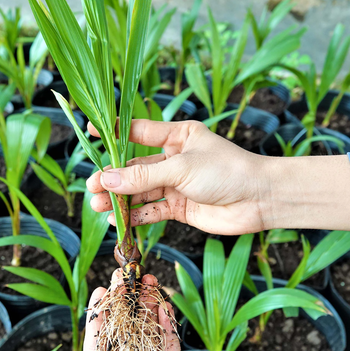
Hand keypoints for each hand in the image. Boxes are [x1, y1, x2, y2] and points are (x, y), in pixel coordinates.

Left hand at [0, 273, 205, 350]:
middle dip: (124, 306)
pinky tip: (165, 305)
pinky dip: (169, 328)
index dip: (98, 319)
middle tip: (124, 275)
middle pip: (123, 338)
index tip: (100, 291)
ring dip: (148, 310)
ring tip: (147, 281)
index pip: (96, 350)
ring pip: (148, 339)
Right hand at [87, 119, 270, 234]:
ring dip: (120, 199)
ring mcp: (176, 184)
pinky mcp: (180, 207)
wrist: (259, 200)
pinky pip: (152, 210)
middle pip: (134, 167)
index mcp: (177, 136)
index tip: (90, 134)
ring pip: (140, 191)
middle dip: (113, 178)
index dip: (113, 133)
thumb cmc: (226, 171)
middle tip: (92, 187)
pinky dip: (136, 216)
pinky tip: (119, 220)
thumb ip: (143, 177)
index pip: (137, 131)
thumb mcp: (181, 168)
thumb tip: (107, 180)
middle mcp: (174, 159)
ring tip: (98, 206)